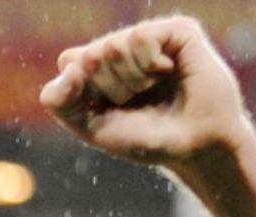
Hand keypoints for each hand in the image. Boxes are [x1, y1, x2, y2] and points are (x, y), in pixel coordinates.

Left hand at [40, 17, 255, 175]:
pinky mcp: (178, 30)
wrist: (194, 147)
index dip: (85, 91)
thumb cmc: (144, 138)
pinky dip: (149, 63)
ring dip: (132, 79)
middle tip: (137, 101)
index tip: (110, 108)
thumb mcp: (89, 125)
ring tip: (154, 88)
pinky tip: (167, 71)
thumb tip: (70, 64)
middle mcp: (124, 46)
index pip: (70, 62)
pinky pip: (141, 36)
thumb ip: (60, 100)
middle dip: (111, 88)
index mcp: (100, 66)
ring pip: (114, 45)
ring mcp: (151, 37)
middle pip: (91, 55)